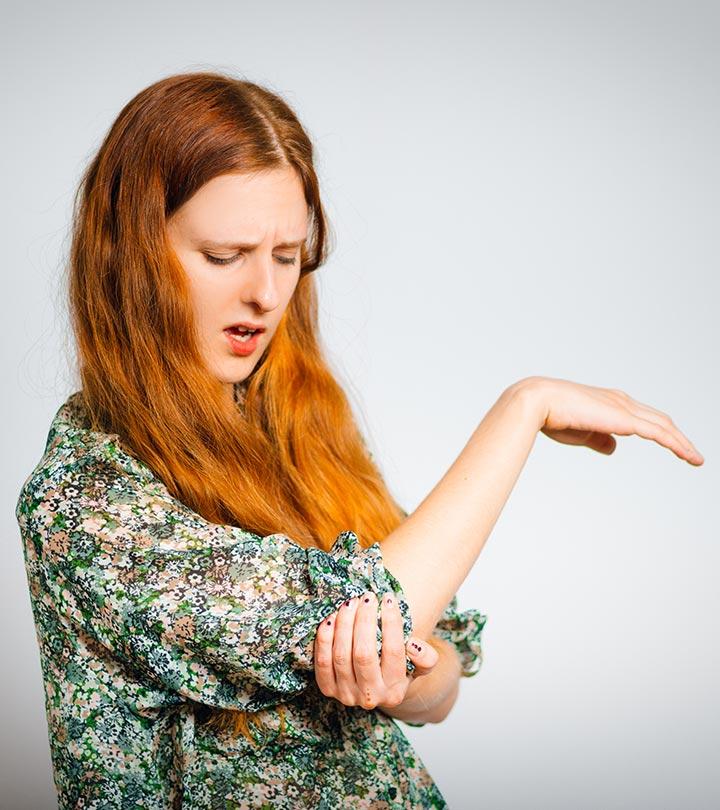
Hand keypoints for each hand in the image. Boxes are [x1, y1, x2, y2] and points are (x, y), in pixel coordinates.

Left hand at [313, 590, 438, 709]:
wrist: (376, 688)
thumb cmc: (399, 668)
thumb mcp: (419, 665)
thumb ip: (426, 657)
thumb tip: (413, 645)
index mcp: (395, 691)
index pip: (394, 651)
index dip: (391, 622)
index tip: (388, 598)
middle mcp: (370, 697)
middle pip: (364, 654)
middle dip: (365, 620)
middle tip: (368, 597)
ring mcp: (346, 695)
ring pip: (341, 655)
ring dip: (344, 624)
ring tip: (351, 602)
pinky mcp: (327, 689)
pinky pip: (322, 661)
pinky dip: (325, 638)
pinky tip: (331, 617)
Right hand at [516, 376, 703, 464]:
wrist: (539, 401)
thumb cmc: (552, 415)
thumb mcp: (582, 432)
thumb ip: (600, 440)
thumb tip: (614, 449)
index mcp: (611, 402)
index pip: (644, 417)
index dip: (660, 431)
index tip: (672, 445)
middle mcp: (622, 401)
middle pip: (659, 420)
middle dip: (677, 437)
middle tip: (691, 454)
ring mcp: (624, 408)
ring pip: (664, 426)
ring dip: (682, 443)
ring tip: (695, 459)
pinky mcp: (624, 418)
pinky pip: (659, 433)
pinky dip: (676, 444)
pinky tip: (687, 456)